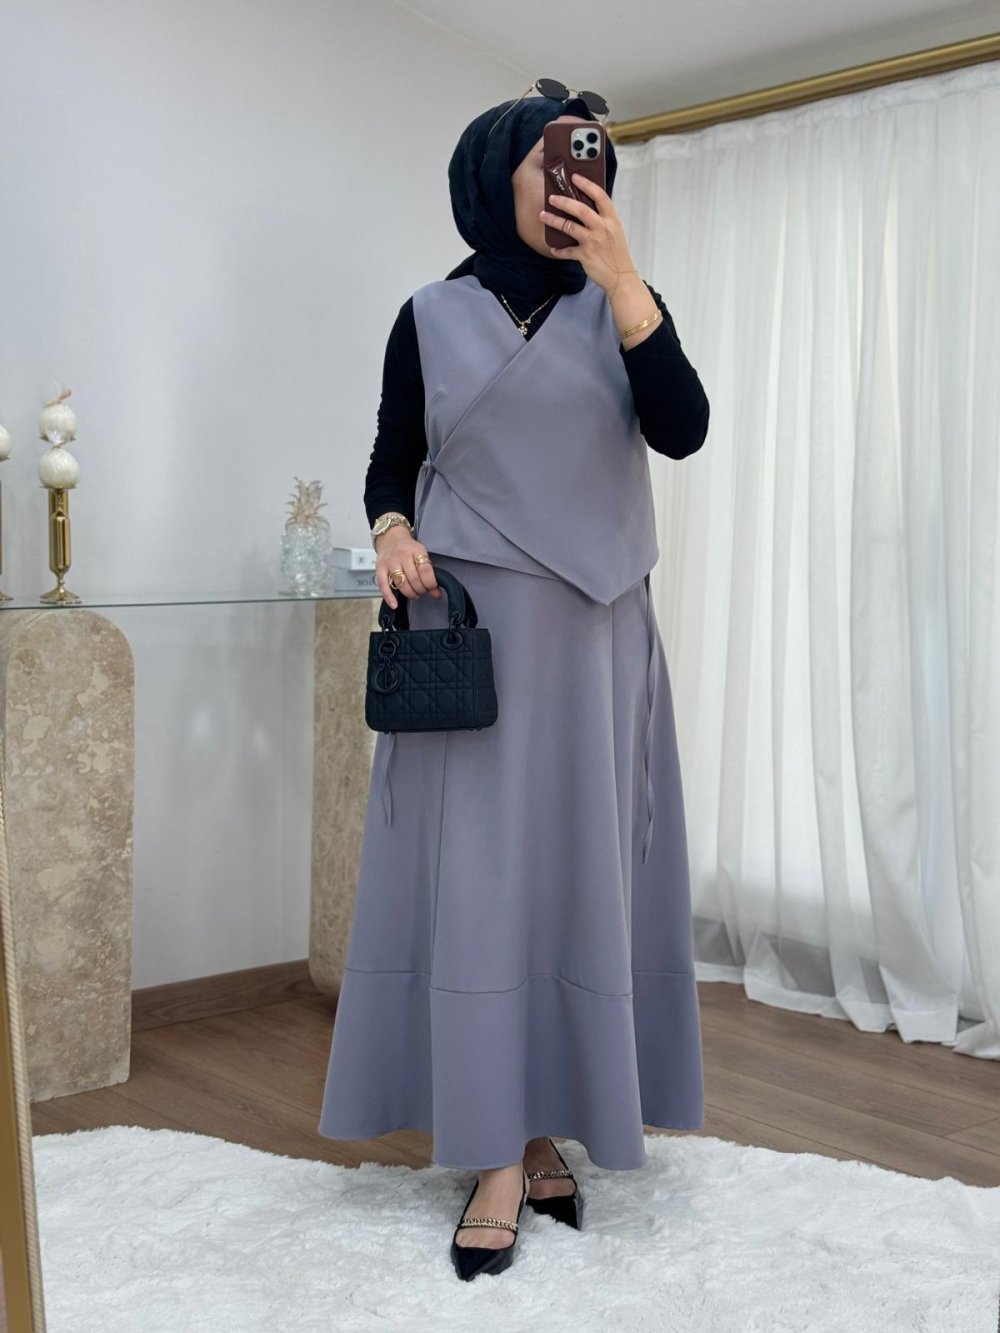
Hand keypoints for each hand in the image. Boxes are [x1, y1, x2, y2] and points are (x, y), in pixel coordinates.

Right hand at [374, 528, 442, 609]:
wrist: (391, 538)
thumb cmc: (408, 549)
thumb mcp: (421, 555)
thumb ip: (429, 573)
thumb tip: (437, 593)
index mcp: (416, 551)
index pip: (425, 570)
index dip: (430, 583)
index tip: (432, 588)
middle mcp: (402, 555)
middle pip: (413, 579)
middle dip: (420, 590)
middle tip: (422, 591)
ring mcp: (390, 562)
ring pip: (401, 583)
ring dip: (410, 593)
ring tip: (414, 593)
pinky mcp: (380, 569)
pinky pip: (383, 585)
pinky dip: (389, 597)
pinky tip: (394, 604)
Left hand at [540, 173, 638, 296]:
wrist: (621, 276)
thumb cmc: (617, 253)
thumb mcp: (615, 231)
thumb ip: (603, 219)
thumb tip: (586, 207)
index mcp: (612, 220)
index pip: (600, 196)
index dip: (587, 185)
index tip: (574, 177)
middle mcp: (603, 228)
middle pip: (581, 209)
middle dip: (564, 201)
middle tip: (552, 198)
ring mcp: (593, 242)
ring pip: (570, 227)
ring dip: (554, 220)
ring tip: (543, 215)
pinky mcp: (585, 256)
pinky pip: (567, 251)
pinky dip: (558, 250)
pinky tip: (553, 249)